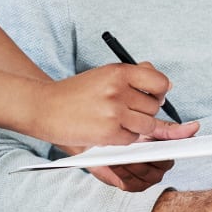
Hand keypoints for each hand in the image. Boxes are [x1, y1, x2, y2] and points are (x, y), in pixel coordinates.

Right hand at [34, 62, 178, 146]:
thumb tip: (166, 84)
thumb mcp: (104, 74)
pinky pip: (132, 139)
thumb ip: (135, 75)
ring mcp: (114, 112)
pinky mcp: (108, 133)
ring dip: (137, 127)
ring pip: (147, 125)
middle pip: (154, 106)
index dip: (160, 91)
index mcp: (119, 72)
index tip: (153, 96)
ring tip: (118, 121)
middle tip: (126, 110)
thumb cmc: (75, 92)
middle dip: (145, 111)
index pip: (159, 82)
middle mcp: (118, 90)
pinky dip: (124, 138)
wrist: (45, 107)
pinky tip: (108, 130)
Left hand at [80, 121, 199, 191]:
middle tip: (135, 143)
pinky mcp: (132, 186)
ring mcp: (147, 178)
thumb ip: (168, 129)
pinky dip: (122, 171)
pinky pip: (132, 182)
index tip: (186, 144)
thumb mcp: (144, 127)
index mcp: (167, 151)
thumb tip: (195, 127)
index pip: (179, 151)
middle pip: (163, 164)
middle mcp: (160, 167)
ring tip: (120, 150)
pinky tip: (115, 162)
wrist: (94, 142)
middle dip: (148, 154)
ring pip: (147, 173)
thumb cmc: (121, 132)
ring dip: (133, 162)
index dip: (183, 148)